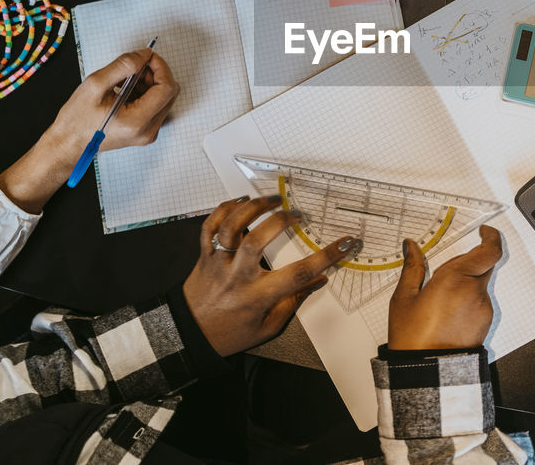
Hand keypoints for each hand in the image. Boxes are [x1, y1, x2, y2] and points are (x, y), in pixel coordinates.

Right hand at [0, 48, 178, 212]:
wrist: (68, 144)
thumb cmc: (77, 119)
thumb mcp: (95, 85)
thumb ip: (123, 66)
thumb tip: (144, 54)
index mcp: (137, 121)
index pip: (167, 88)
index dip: (160, 67)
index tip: (147, 56)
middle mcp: (147, 130)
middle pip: (168, 92)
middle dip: (155, 74)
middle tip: (134, 66)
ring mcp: (148, 132)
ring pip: (163, 98)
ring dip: (149, 82)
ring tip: (124, 80)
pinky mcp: (144, 130)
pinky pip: (155, 105)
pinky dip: (145, 92)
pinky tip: (125, 90)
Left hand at [184, 196, 358, 355]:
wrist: (189, 335)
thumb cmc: (231, 333)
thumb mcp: (267, 327)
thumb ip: (293, 301)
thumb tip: (318, 279)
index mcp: (257, 296)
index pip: (297, 274)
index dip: (325, 257)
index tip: (344, 243)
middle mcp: (237, 276)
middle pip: (256, 241)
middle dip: (280, 222)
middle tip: (297, 213)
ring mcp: (218, 263)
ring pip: (231, 228)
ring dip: (253, 208)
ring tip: (272, 200)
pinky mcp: (204, 255)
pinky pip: (209, 226)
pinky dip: (224, 209)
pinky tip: (240, 201)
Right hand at [388, 225, 502, 349]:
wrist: (428, 374)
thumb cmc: (413, 338)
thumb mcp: (404, 299)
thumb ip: (413, 268)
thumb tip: (412, 247)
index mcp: (455, 279)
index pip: (488, 250)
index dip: (491, 237)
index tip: (484, 231)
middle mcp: (475, 292)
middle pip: (483, 264)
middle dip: (468, 262)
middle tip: (445, 272)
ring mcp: (483, 308)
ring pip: (481, 283)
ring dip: (467, 282)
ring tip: (440, 299)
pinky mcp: (485, 322)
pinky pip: (481, 300)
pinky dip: (469, 298)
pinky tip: (448, 311)